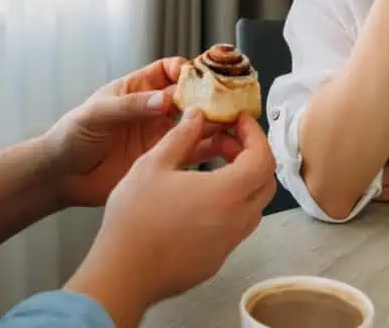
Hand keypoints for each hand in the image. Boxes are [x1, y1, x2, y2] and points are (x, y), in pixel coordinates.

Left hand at [42, 57, 244, 207]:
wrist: (62, 176)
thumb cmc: (72, 136)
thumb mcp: (98, 114)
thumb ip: (131, 106)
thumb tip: (165, 99)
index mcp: (137, 88)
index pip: (170, 71)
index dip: (188, 70)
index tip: (203, 77)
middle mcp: (153, 109)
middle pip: (190, 96)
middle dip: (211, 96)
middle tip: (230, 100)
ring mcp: (159, 134)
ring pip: (196, 123)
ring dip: (215, 122)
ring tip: (234, 124)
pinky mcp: (161, 159)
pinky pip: (191, 150)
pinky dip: (210, 148)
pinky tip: (224, 149)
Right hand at [65, 109, 276, 326]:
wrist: (123, 272)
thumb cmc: (135, 218)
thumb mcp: (153, 165)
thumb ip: (181, 136)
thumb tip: (197, 116)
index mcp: (226, 193)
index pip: (263, 158)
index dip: (255, 135)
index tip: (240, 122)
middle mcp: (236, 221)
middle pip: (265, 183)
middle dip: (252, 156)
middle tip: (226, 142)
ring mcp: (228, 244)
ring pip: (252, 207)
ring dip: (242, 182)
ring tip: (212, 169)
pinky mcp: (216, 260)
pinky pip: (235, 227)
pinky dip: (230, 206)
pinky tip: (199, 200)